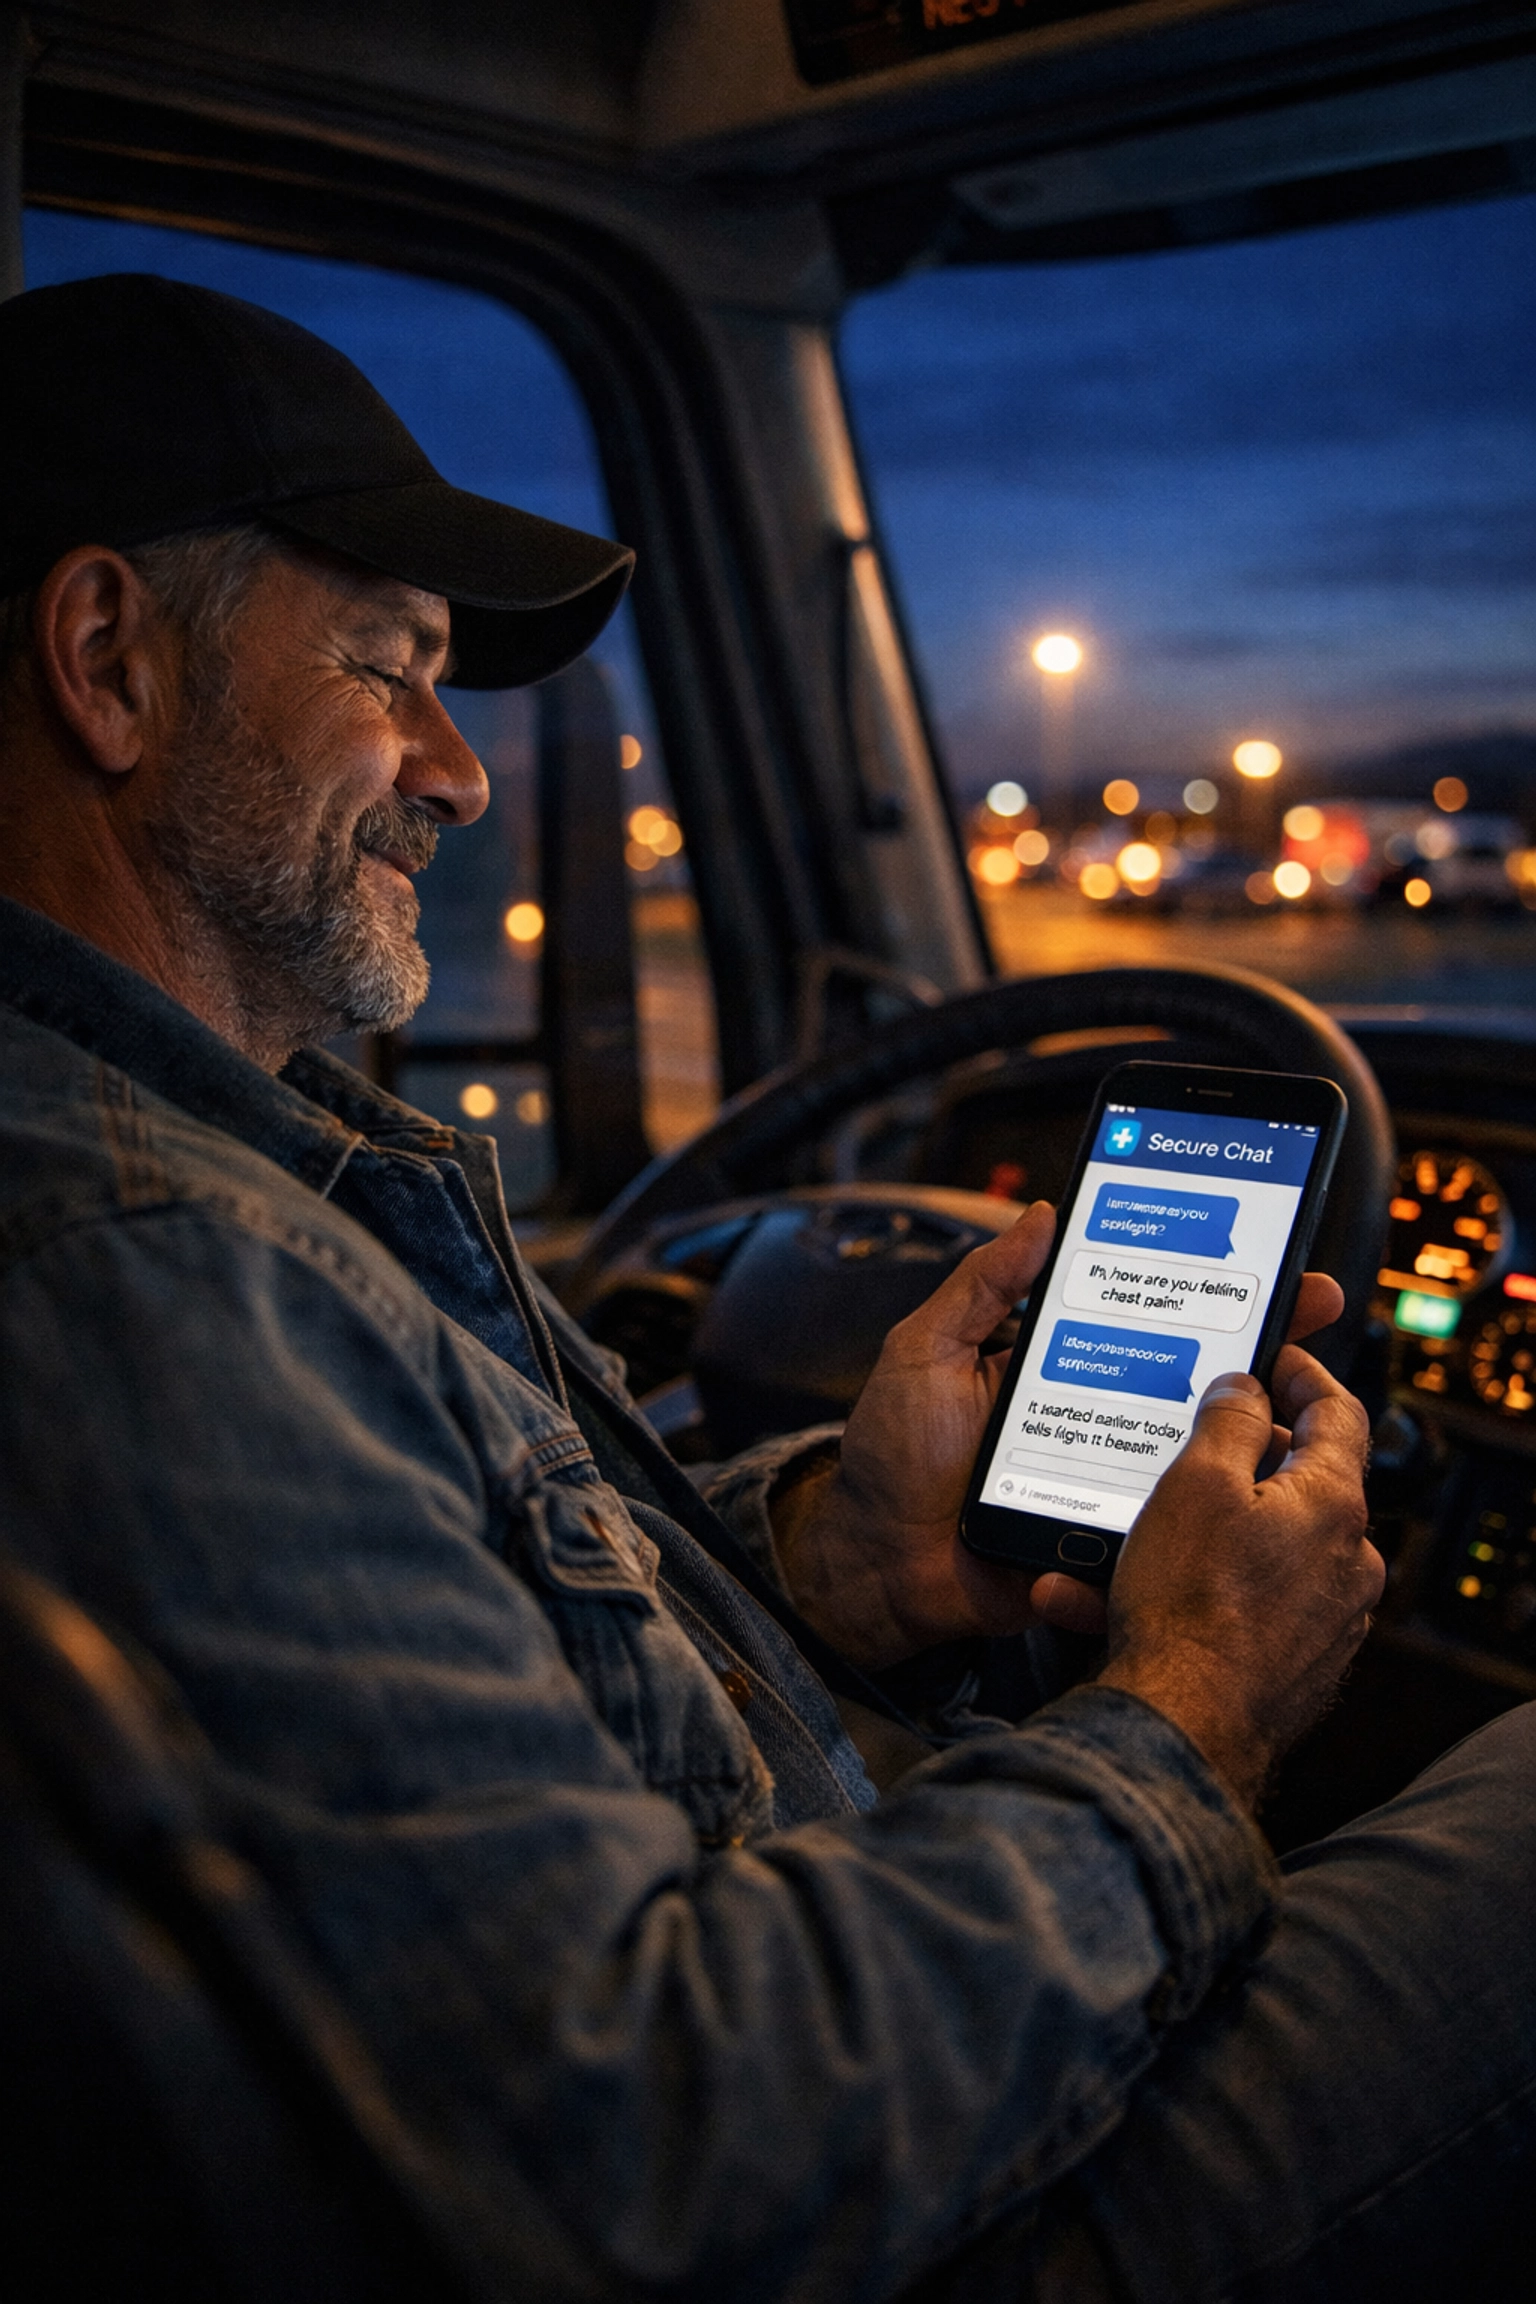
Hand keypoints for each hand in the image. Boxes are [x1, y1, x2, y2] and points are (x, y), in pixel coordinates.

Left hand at [774, 1198, 1348, 1673]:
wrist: (875, 1568)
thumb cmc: (891, 1459)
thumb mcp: (924, 1352)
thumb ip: (980, 1286)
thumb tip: (1040, 1213)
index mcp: (1062, 1362)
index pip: (1145, 1313)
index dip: (1203, 1285)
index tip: (1264, 1252)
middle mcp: (1099, 1415)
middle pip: (1194, 1374)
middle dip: (1260, 1338)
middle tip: (1310, 1304)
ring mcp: (1112, 1479)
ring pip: (1201, 1450)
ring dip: (1253, 1424)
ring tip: (1294, 1390)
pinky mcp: (1113, 1539)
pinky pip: (1176, 1523)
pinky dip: (1215, 1506)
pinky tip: (1254, 1483)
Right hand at [1099, 1348, 1381, 1809]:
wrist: (1184, 1727)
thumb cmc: (1192, 1607)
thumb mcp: (1198, 1483)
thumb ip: (1229, 1421)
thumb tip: (1247, 1388)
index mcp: (1334, 1503)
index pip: (1338, 1412)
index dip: (1301, 1373)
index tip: (1269, 1359)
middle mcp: (1345, 1561)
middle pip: (1293, 1482)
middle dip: (1229, 1460)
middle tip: (1182, 1443)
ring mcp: (1324, 1618)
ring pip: (1251, 1549)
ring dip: (1187, 1535)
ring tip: (1115, 1537)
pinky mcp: (1293, 1663)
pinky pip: (1235, 1605)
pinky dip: (1183, 1591)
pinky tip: (1107, 1597)